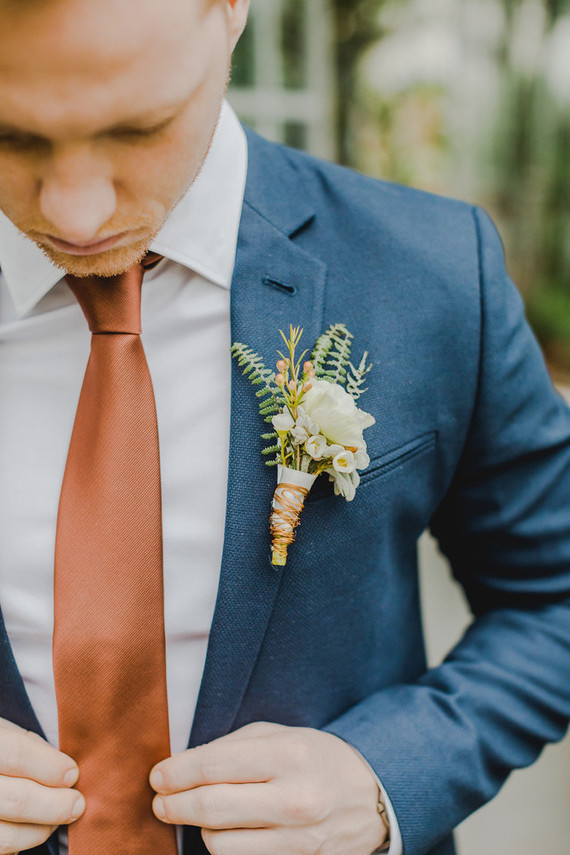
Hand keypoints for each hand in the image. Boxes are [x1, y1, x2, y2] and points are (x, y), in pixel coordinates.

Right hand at [0, 718, 84, 853]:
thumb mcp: (8, 733)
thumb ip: (33, 748)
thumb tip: (67, 773)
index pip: (15, 754)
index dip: (49, 766)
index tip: (72, 774)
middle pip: (16, 800)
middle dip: (54, 805)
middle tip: (77, 804)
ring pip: (8, 836)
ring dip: (42, 829)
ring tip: (58, 819)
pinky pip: (3, 849)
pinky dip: (25, 841)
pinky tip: (37, 828)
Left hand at [150, 721, 386, 854]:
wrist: (369, 798)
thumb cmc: (315, 759)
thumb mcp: (279, 736)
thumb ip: (231, 747)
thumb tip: (181, 766)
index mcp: (289, 755)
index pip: (213, 766)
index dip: (176, 772)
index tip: (159, 775)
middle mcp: (295, 800)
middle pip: (211, 808)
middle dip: (174, 804)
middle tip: (160, 800)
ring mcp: (298, 841)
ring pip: (220, 844)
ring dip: (199, 829)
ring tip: (197, 813)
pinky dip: (224, 846)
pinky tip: (223, 831)